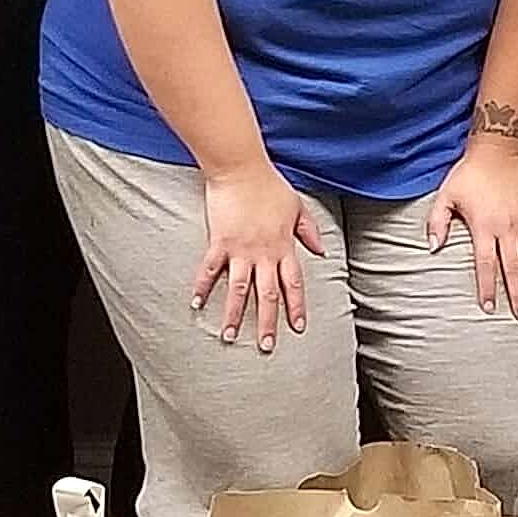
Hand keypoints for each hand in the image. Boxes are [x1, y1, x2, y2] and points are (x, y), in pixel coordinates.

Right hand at [196, 162, 325, 348]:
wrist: (241, 169)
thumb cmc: (270, 186)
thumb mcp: (298, 207)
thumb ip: (309, 231)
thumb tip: (322, 251)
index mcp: (284, 246)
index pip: (293, 283)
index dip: (296, 306)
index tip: (298, 327)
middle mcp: (263, 253)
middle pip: (267, 294)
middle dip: (267, 323)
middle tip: (265, 347)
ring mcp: (240, 250)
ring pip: (239, 290)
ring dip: (234, 315)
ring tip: (229, 337)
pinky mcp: (219, 242)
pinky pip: (210, 270)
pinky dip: (202, 287)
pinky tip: (196, 304)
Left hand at [425, 137, 517, 320]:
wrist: (498, 151)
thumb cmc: (470, 173)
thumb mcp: (447, 195)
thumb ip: (438, 222)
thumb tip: (432, 247)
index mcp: (485, 228)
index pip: (486, 266)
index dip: (488, 288)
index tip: (489, 308)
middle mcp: (507, 229)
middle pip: (514, 269)